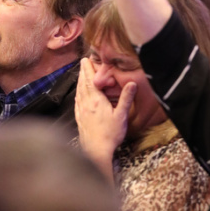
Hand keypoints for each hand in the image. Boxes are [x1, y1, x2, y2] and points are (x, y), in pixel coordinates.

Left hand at [75, 58, 136, 178]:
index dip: (88, 69)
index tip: (86, 60)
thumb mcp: (121, 115)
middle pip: (83, 84)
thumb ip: (126, 98)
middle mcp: (86, 104)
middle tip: (82, 63)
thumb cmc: (110, 134)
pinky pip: (77, 102)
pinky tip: (78, 95)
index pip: (91, 81)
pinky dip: (78, 94)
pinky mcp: (79, 119)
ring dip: (80, 82)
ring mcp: (81, 111)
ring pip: (79, 92)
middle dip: (83, 72)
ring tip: (81, 75)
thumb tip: (132, 83)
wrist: (96, 150)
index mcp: (96, 101)